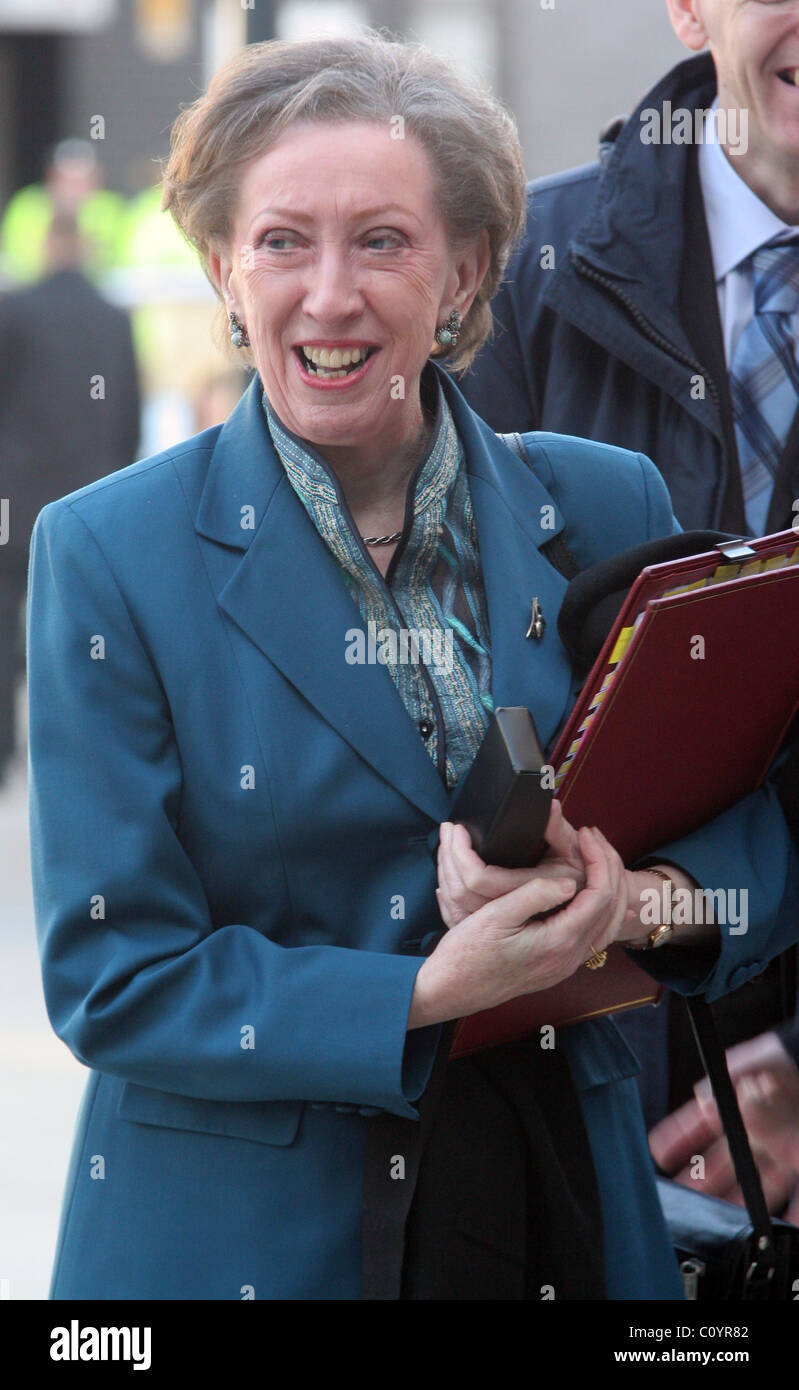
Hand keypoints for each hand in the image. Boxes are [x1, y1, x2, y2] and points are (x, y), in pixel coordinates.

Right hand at [411, 823, 632, 1026]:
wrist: (453, 990)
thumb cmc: (468, 953)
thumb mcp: (496, 915)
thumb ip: (536, 895)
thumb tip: (570, 882)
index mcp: (559, 942)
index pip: (599, 894)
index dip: (598, 859)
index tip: (584, 835)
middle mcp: (569, 958)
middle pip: (611, 907)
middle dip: (608, 866)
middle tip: (593, 837)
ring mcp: (565, 965)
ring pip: (607, 923)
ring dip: (609, 887)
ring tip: (597, 857)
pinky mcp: (557, 966)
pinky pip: (594, 936)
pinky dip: (602, 911)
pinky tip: (602, 900)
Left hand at [435, 798, 586, 929]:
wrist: (582, 912)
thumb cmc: (579, 880)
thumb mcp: (572, 852)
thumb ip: (558, 830)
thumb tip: (550, 806)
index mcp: (525, 894)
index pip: (479, 880)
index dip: (461, 854)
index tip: (460, 830)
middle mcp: (509, 915)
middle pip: (459, 892)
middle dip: (447, 856)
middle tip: (448, 830)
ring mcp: (497, 926)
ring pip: (454, 903)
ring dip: (445, 871)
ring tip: (446, 845)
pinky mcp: (489, 928)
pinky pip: (456, 914)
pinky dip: (447, 893)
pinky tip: (448, 876)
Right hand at [649, 1030, 798, 1215]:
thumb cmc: (780, 1057)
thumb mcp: (751, 1066)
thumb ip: (727, 1085)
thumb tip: (704, 1100)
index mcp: (733, 1104)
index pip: (698, 1124)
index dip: (677, 1138)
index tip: (659, 1152)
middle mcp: (752, 1128)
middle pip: (722, 1160)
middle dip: (700, 1179)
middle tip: (684, 1194)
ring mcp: (775, 1145)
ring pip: (753, 1180)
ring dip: (738, 1200)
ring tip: (723, 1218)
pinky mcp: (796, 1156)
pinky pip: (793, 1190)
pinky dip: (792, 1211)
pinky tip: (784, 1222)